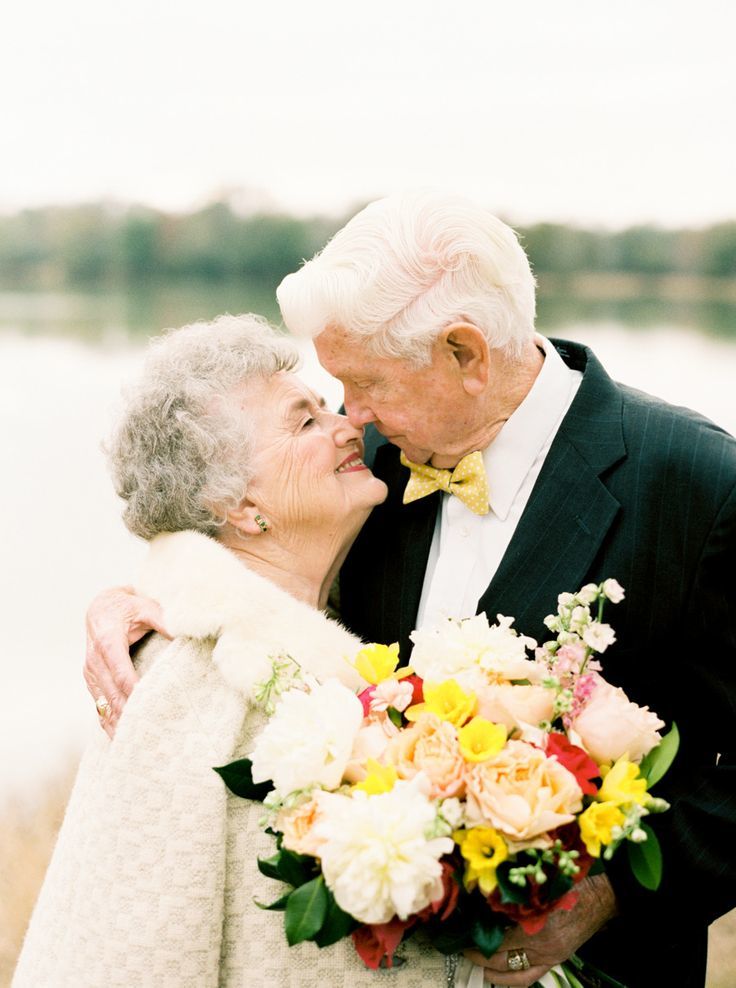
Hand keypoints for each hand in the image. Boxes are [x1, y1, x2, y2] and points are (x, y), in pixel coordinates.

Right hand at [84, 586, 170, 737]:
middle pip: (112, 694)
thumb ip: (164, 619)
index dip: (134, 692)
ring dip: (118, 722)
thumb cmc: (127, 606)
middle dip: (128, 714)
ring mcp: (90, 673)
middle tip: (147, 732)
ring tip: (135, 742)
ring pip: (104, 703)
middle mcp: (94, 660)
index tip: (149, 707)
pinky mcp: (91, 680)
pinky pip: (98, 705)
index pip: (121, 674)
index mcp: (107, 642)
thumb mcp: (146, 606)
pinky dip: (108, 721)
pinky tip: (119, 738)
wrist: (101, 606)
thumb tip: (185, 632)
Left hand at [464, 874, 617, 985]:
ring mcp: (552, 956)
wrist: (600, 898)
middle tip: (464, 950)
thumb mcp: (538, 887)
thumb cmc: (570, 886)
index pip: (500, 941)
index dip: (479, 941)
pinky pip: (531, 976)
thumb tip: (487, 903)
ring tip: (479, 966)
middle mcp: (544, 946)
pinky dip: (513, 978)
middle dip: (481, 958)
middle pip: (504, 960)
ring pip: (516, 975)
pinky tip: (500, 975)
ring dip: (494, 973)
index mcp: (537, 924)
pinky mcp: (557, 960)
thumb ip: (515, 899)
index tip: (464, 936)